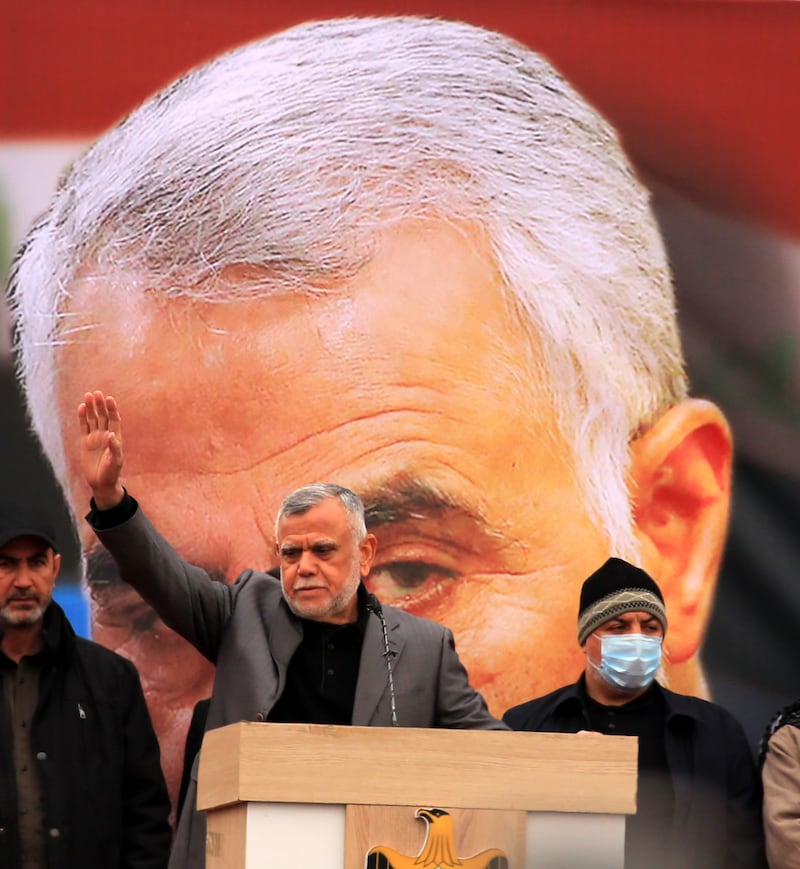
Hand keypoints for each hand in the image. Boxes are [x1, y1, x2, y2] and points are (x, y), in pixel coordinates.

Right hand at [78, 391, 125, 509]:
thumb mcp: (115, 460)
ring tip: (88, 395)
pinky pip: (84, 427)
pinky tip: (82, 407)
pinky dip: (82, 417)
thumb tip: (111, 434)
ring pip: (93, 419)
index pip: (114, 419)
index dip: (112, 409)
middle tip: (97, 393)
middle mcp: (105, 435)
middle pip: (103, 416)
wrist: (101, 482)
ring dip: (91, 408)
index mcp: (116, 438)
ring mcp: (95, 438)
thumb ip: (114, 447)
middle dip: (100, 405)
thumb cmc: (111, 472)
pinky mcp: (85, 442)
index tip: (109, 399)